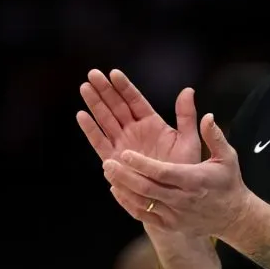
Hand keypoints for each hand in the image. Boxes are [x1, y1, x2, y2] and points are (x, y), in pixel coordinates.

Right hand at [77, 68, 201, 166]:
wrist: (174, 196)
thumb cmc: (184, 169)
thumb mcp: (188, 140)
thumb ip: (186, 116)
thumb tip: (188, 90)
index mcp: (152, 123)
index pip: (135, 100)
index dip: (124, 87)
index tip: (114, 73)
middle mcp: (134, 131)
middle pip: (116, 106)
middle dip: (104, 90)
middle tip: (92, 74)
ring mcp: (123, 144)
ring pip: (106, 120)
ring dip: (95, 104)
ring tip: (85, 87)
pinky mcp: (114, 160)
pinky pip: (100, 142)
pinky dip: (91, 129)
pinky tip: (81, 115)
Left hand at [104, 113, 254, 239]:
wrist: (232, 216)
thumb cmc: (228, 182)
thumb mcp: (227, 157)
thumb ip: (214, 136)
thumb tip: (208, 116)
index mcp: (195, 180)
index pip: (164, 173)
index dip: (143, 165)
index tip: (126, 154)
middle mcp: (182, 200)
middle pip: (148, 189)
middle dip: (125, 176)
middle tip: (108, 162)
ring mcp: (174, 215)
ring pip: (141, 203)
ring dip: (123, 188)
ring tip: (108, 172)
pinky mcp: (169, 225)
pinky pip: (143, 215)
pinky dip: (127, 203)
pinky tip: (117, 189)